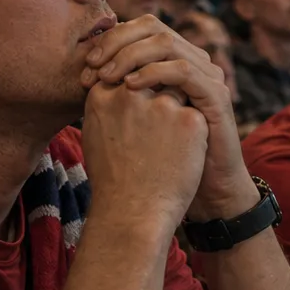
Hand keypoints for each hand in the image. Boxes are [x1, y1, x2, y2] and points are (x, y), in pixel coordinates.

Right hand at [81, 81, 207, 231]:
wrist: (132, 214)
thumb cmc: (112, 180)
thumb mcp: (95, 135)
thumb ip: (107, 105)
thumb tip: (119, 86)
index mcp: (102, 96)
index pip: (126, 74)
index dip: (136, 94)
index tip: (137, 119)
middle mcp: (129, 94)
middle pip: (153, 78)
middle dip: (157, 98)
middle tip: (153, 134)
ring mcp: (161, 105)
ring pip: (177, 92)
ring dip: (175, 113)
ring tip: (165, 147)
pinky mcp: (188, 120)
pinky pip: (194, 113)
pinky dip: (191, 133)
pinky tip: (180, 156)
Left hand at [83, 17, 256, 220]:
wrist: (197, 192)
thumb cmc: (158, 160)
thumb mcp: (132, 119)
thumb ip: (116, 93)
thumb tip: (83, 75)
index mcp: (173, 61)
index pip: (139, 29)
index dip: (110, 41)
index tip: (85, 67)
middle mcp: (193, 61)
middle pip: (153, 27)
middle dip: (117, 42)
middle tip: (93, 66)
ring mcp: (207, 76)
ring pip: (166, 43)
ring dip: (130, 56)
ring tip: (107, 76)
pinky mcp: (216, 95)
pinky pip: (183, 70)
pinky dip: (154, 73)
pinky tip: (131, 87)